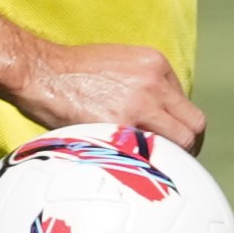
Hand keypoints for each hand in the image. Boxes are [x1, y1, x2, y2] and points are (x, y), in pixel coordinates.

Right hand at [9, 41, 207, 148]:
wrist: (40, 72)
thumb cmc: (71, 72)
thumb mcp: (118, 64)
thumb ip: (144, 85)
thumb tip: (156, 117)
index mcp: (156, 64)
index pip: (186, 105)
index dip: (177, 126)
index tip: (166, 141)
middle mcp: (155, 82)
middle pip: (194, 125)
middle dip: (187, 146)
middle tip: (172, 162)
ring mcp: (141, 104)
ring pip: (182, 142)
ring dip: (172, 157)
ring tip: (155, 168)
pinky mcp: (122, 125)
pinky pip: (151, 152)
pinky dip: (147, 162)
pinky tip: (133, 167)